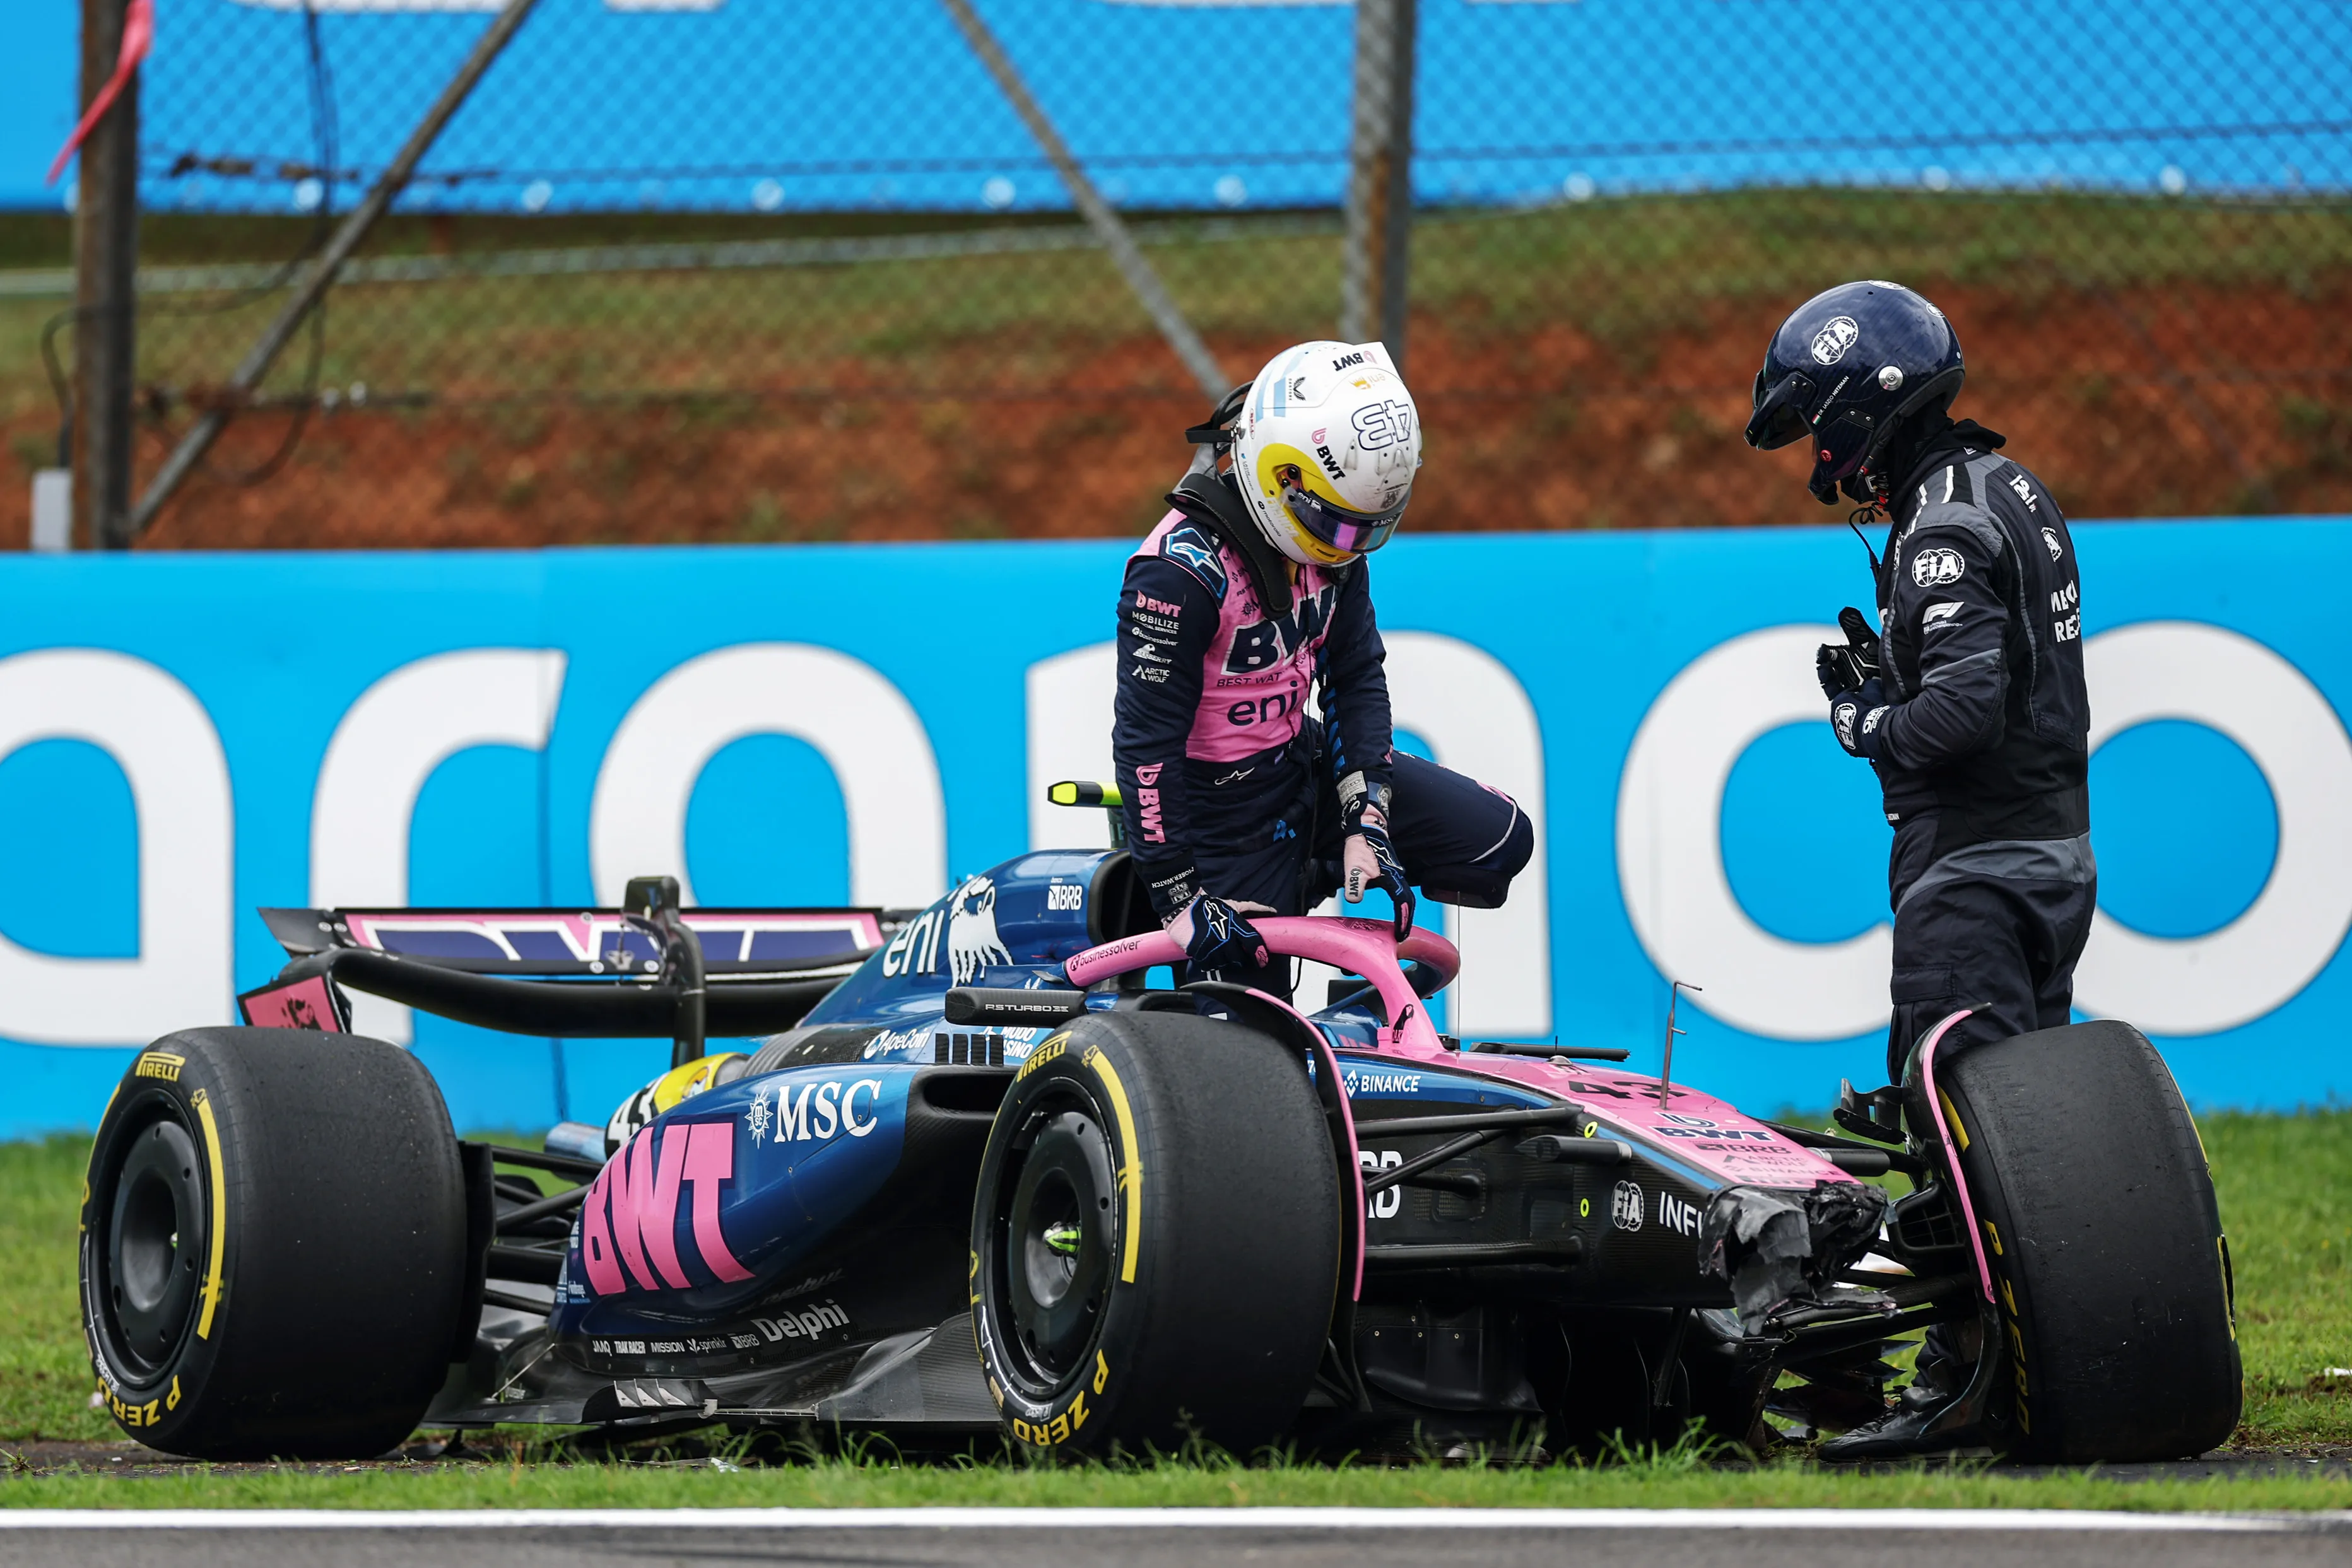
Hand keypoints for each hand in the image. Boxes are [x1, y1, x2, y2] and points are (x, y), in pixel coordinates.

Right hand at [1165, 894, 1272, 971]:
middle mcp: (1225, 938)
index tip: (1262, 960)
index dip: (1260, 955)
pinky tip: (1212, 956)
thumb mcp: (1233, 905)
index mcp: (1235, 925)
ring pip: (1225, 964)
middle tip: (1240, 956)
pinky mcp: (1199, 953)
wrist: (1183, 907)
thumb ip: (1252, 908)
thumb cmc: (1210, 906)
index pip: (1253, 943)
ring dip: (1227, 961)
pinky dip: (1213, 963)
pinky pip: (1210, 965)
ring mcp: (1211, 947)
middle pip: (1240, 958)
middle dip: (1242, 959)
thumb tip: (1272, 911)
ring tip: (1224, 954)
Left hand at [1343, 817, 1415, 940]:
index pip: (1402, 903)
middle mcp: (1398, 877)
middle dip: (1407, 919)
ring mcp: (1396, 874)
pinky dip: (1400, 903)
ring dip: (1404, 911)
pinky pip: (1400, 891)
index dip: (1403, 920)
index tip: (1401, 935)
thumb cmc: (1361, 847)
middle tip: (1402, 935)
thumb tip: (1354, 900)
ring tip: (1399, 926)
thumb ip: (1354, 884)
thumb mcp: (1354, 867)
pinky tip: (1394, 907)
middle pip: (1408, 902)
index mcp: (1392, 878)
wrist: (1365, 829)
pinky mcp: (1391, 872)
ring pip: (1405, 896)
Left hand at [1829, 677, 1887, 757]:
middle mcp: (1834, 718)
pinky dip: (1860, 736)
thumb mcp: (1873, 690)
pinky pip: (1853, 739)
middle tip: (1871, 710)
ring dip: (1857, 724)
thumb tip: (1872, 682)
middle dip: (1857, 711)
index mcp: (1837, 702)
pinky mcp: (1847, 746)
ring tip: (1871, 723)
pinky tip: (1870, 734)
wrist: (1875, 732)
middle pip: (1847, 712)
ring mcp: (1840, 734)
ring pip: (1849, 727)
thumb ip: (1870, 684)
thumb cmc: (1873, 710)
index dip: (1860, 695)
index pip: (1848, 695)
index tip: (1868, 696)